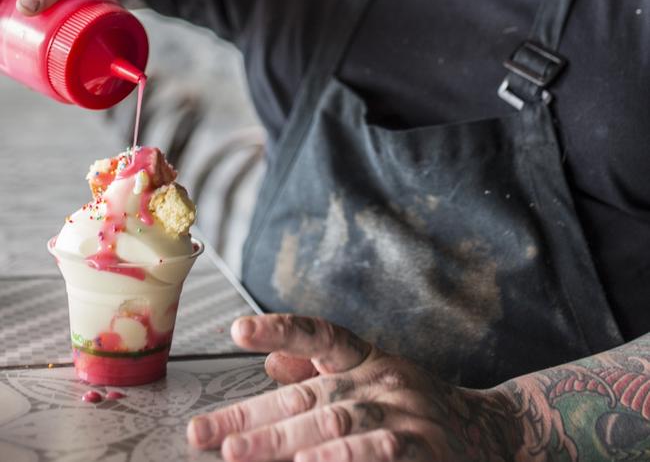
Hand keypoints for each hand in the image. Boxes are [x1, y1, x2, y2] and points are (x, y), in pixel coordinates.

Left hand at [187, 314, 514, 460]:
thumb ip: (321, 369)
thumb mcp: (372, 378)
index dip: (279, 328)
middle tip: (206, 435)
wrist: (489, 433)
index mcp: (365, 359)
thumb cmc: (417, 406)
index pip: (320, 334)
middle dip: (253, 417)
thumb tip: (271, 362)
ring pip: (335, 424)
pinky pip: (378, 453)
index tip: (236, 330)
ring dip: (284, 441)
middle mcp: (381, 379)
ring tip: (239, 453)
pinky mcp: (421, 449)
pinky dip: (343, 460)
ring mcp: (403, 414)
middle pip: (309, 393)